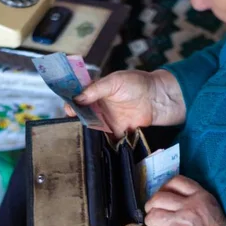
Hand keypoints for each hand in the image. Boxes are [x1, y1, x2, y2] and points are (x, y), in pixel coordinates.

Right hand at [65, 69, 184, 137]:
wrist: (157, 98)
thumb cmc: (136, 84)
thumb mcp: (114, 81)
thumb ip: (95, 90)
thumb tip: (77, 98)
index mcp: (96, 92)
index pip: (78, 97)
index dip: (71, 102)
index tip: (68, 108)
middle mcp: (99, 107)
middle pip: (82, 114)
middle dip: (77, 118)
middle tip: (74, 121)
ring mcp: (107, 120)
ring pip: (91, 128)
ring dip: (86, 131)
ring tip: (81, 133)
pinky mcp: (116, 132)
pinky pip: (106, 140)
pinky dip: (101, 143)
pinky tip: (95, 144)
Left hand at [144, 176, 225, 225]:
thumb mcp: (213, 210)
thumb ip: (195, 204)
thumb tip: (174, 206)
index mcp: (201, 197)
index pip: (177, 181)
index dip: (164, 188)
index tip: (162, 195)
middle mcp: (189, 206)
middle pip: (159, 197)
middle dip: (152, 205)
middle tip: (152, 212)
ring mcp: (180, 222)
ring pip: (153, 216)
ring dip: (152, 222)